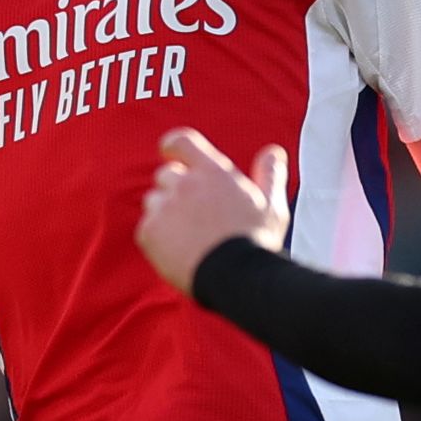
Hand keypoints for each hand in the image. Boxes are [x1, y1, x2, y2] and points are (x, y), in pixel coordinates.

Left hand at [134, 129, 290, 297]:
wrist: (236, 279)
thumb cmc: (256, 243)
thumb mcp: (271, 206)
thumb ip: (269, 174)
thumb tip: (274, 151)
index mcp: (213, 172)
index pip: (182, 141)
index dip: (172, 146)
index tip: (170, 153)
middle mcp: (185, 184)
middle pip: (165, 174)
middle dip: (175, 188)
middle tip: (193, 213)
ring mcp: (164, 207)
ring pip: (153, 201)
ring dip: (165, 213)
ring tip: (188, 236)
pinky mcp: (149, 232)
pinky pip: (146, 228)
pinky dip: (157, 238)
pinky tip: (178, 252)